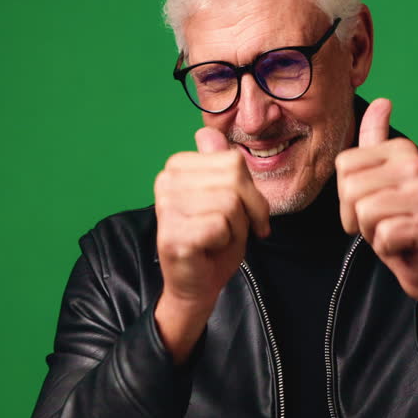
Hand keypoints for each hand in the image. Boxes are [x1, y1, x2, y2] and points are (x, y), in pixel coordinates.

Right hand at [153, 127, 270, 362]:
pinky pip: (220, 226)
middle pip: (234, 180)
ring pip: (230, 203)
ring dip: (236, 228)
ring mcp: (166, 207)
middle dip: (248, 211)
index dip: (251, 192)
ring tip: (220, 239)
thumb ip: (220, 166)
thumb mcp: (227, 198)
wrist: (197, 284)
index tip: (248, 215)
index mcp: (177, 167)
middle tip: (235, 230)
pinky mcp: (172, 233)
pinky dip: (227, 242)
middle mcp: (166, 182)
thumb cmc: (215, 241)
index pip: (233, 161)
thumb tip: (207, 133)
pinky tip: (211, 249)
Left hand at [335, 98, 417, 313]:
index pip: (344, 165)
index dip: (346, 193)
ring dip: (371, 231)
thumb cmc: (397, 221)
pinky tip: (403, 244)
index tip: (370, 203)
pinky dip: (386, 246)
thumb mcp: (379, 178)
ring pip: (365, 211)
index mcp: (403, 150)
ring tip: (391, 231)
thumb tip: (382, 101)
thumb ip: (375, 140)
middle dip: (356, 214)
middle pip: (351, 187)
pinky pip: (382, 234)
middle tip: (381, 221)